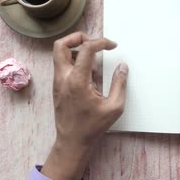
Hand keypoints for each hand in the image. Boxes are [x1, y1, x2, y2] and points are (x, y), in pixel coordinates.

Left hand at [41, 32, 128, 179]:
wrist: (72, 142)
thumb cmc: (92, 127)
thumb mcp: (114, 107)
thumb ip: (119, 84)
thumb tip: (122, 67)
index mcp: (77, 81)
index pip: (86, 49)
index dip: (101, 42)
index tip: (112, 46)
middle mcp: (63, 78)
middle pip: (61, 45)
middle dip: (78, 37)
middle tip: (94, 43)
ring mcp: (58, 82)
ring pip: (60, 54)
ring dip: (77, 50)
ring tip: (94, 63)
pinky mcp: (58, 86)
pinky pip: (63, 65)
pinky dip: (75, 61)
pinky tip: (90, 76)